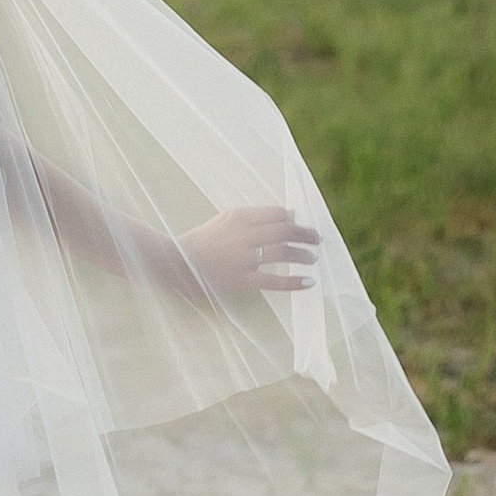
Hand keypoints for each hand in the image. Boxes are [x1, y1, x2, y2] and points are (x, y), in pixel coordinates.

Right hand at [179, 202, 318, 297]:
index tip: (301, 226)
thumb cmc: (204, 240)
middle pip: (284, 230)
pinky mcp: (241, 280)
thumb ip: (256, 216)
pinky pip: (273, 281)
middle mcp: (243, 234)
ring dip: (302, 254)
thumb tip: (288, 215)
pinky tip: (308, 281)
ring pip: (282, 252)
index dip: (293, 219)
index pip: (276, 214)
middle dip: (305, 234)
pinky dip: (293, 281)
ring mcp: (243, 258)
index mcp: (240, 217)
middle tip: (317, 239)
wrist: (179, 262)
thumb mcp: (227, 219)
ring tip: (312, 258)